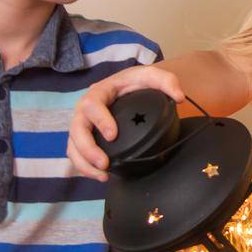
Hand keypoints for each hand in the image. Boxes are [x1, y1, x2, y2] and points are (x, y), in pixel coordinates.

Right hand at [67, 66, 186, 180]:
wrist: (128, 86)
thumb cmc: (136, 82)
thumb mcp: (151, 75)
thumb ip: (167, 81)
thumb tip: (178, 97)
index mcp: (99, 92)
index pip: (92, 105)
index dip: (99, 121)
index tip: (112, 135)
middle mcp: (85, 109)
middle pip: (76, 129)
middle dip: (87, 149)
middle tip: (104, 163)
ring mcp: (83, 124)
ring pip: (73, 145)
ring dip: (84, 163)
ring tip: (103, 175)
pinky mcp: (85, 137)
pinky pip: (77, 154)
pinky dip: (85, 167)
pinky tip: (102, 176)